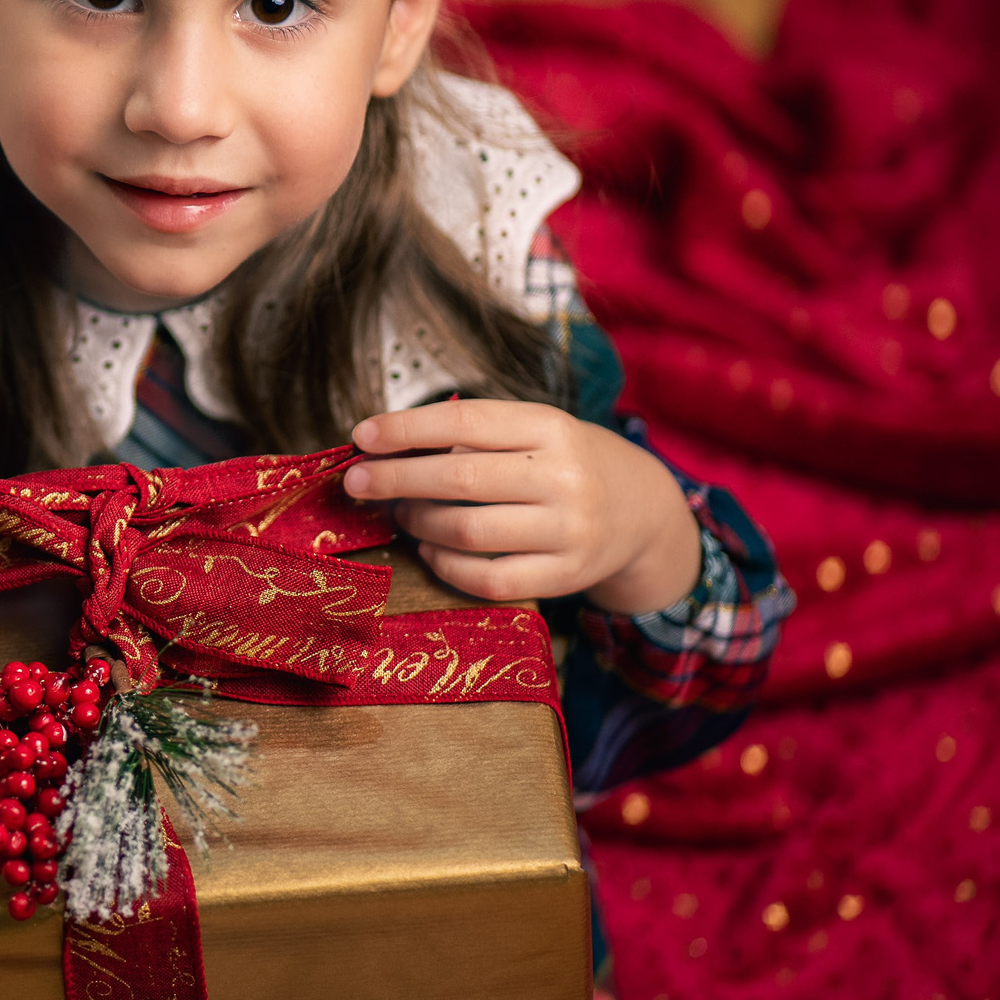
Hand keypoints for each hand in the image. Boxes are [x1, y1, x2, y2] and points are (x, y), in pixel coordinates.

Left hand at [343, 399, 701, 612]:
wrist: (643, 512)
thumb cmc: (566, 463)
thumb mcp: (536, 430)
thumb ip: (474, 433)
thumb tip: (386, 446)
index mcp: (552, 427)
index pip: (466, 421)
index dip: (406, 429)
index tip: (361, 435)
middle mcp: (564, 478)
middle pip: (461, 478)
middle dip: (397, 479)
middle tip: (356, 482)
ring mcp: (568, 531)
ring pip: (468, 531)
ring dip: (418, 522)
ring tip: (400, 513)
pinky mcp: (566, 577)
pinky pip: (488, 578)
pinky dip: (445, 564)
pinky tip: (429, 549)